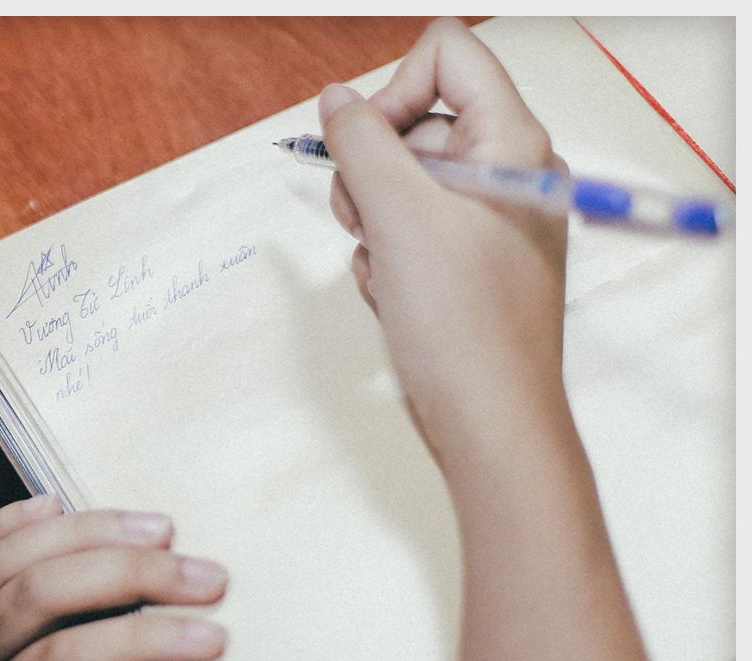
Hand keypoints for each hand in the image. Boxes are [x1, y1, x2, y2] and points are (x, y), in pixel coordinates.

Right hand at [320, 17, 569, 466]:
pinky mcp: (468, 257)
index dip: (392, 91)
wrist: (489, 417)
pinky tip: (397, 292)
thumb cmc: (464, 326)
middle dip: (373, 168)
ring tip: (388, 266)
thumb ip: (361, 143)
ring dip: (375, 219)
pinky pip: (408, 226)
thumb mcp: (398, 216)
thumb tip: (336, 102)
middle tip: (370, 220)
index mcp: (512, 141)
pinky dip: (387, 254)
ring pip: (403, 178)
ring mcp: (489, 215)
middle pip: (415, 117)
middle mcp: (508, 168)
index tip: (370, 149)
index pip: (446, 55)